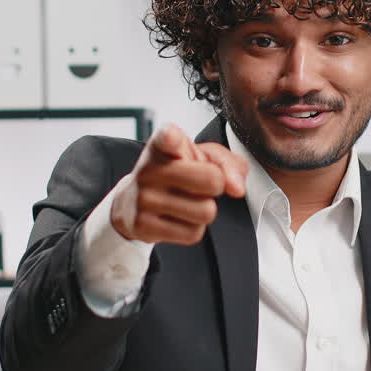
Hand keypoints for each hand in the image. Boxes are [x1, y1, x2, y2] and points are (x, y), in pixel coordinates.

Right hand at [110, 123, 247, 244]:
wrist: (132, 202)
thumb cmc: (175, 173)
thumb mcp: (201, 157)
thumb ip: (228, 163)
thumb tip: (237, 189)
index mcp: (162, 144)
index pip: (167, 138)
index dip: (171, 138)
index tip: (171, 138)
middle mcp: (149, 169)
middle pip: (212, 180)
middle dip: (216, 186)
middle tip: (200, 185)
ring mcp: (144, 199)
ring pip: (205, 212)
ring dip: (204, 210)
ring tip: (186, 202)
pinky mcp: (143, 226)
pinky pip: (193, 233)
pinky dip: (193, 228)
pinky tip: (177, 218)